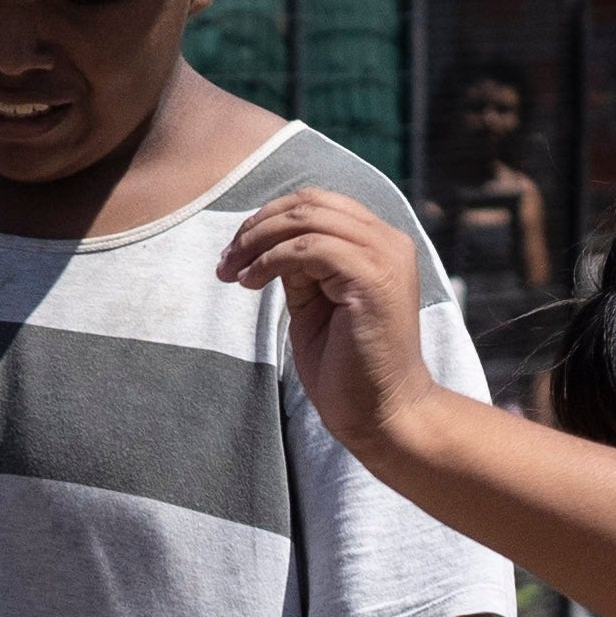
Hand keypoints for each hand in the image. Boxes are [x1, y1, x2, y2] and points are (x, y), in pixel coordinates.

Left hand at [215, 186, 434, 453]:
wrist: (382, 414)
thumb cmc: (348, 368)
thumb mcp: (315, 303)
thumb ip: (301, 267)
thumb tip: (266, 243)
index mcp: (379, 244)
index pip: (319, 203)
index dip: (270, 218)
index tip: (235, 251)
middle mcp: (388, 242)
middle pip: (310, 202)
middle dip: (258, 225)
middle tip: (226, 259)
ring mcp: (384, 257)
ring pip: (307, 219)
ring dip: (258, 241)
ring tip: (233, 272)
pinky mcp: (373, 279)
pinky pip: (309, 248)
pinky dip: (271, 260)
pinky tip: (251, 282)